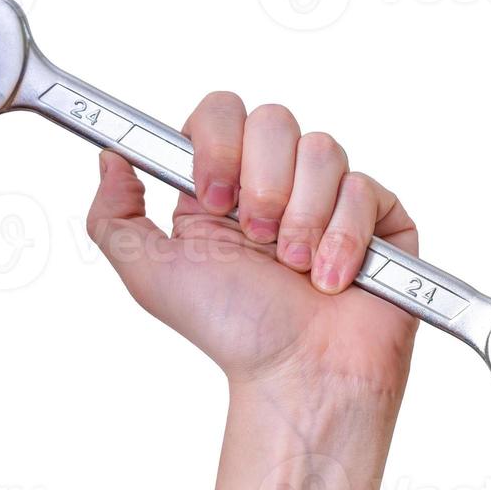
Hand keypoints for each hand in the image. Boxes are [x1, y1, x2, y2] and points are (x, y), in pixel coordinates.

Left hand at [84, 93, 417, 400]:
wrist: (301, 377)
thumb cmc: (234, 333)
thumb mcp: (150, 276)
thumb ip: (114, 216)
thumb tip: (110, 154)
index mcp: (224, 184)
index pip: (221, 112)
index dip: (218, 144)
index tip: (214, 198)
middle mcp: (277, 181)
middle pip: (274, 118)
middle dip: (264, 186)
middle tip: (257, 241)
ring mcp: (331, 194)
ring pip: (322, 150)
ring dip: (302, 220)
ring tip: (296, 269)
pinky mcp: (380, 214)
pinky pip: (364, 187)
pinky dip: (343, 239)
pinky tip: (332, 279)